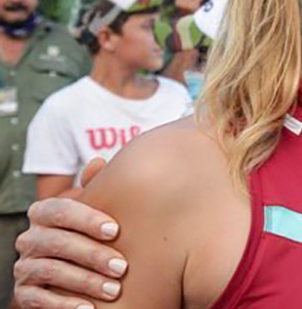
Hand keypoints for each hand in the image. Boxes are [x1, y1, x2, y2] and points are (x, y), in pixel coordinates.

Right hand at [13, 159, 125, 308]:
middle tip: (122, 267)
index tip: (116, 230)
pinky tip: (88, 308)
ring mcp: (25, 266)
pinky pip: (39, 298)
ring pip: (52, 271)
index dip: (86, 219)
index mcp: (45, 213)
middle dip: (93, 255)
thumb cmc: (93, 234)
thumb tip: (98, 162)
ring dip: (85, 281)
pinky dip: (64, 304)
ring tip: (113, 290)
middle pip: (57, 242)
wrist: (78, 273)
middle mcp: (30, 238)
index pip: (59, 210)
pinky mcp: (24, 293)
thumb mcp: (95, 212)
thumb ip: (96, 188)